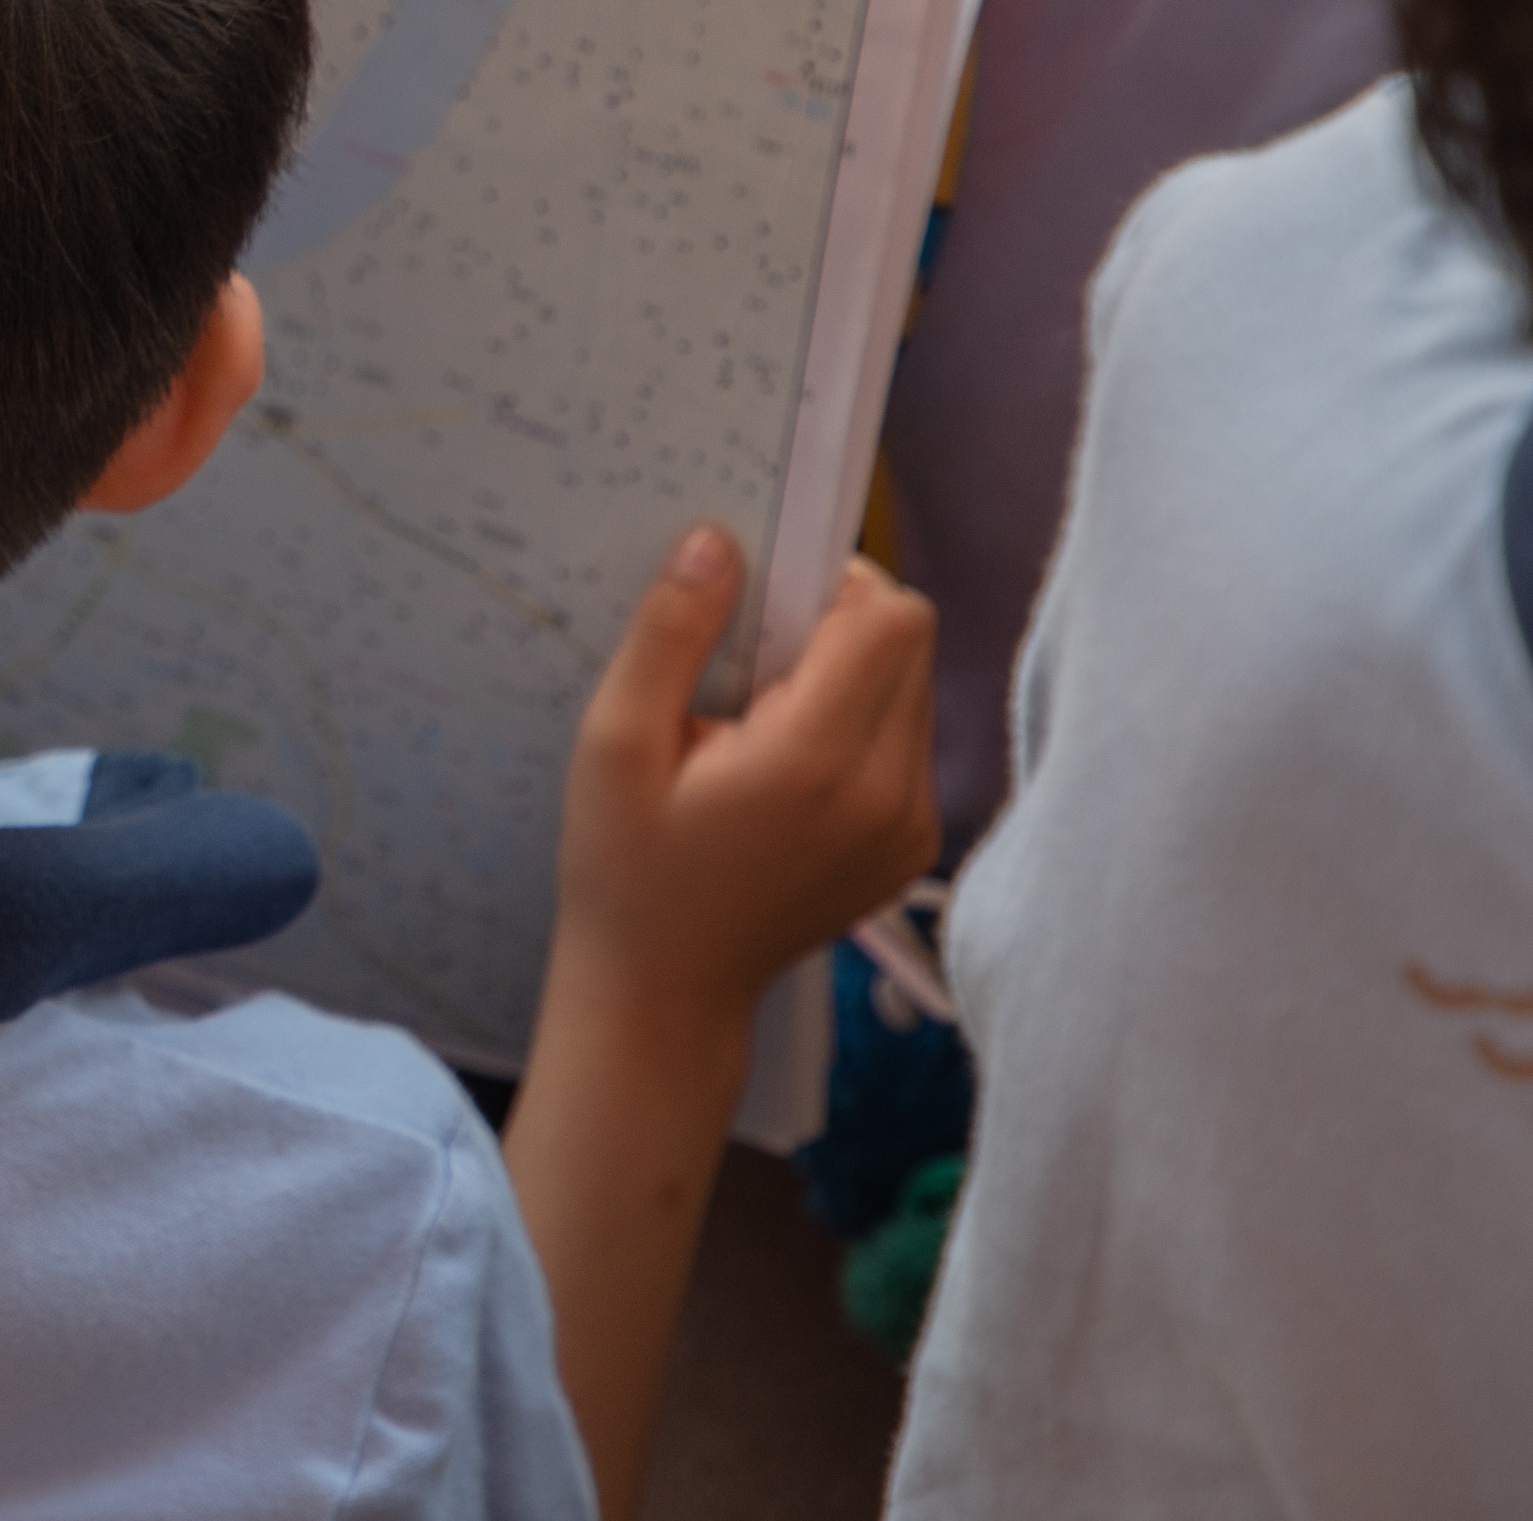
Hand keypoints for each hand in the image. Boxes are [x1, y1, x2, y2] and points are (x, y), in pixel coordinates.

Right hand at [551, 527, 939, 1042]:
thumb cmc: (627, 869)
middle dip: (841, 628)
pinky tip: (790, 769)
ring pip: (917, 686)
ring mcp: (911, 827)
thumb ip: (671, 634)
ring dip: (854, 676)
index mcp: (819, 762)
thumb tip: (717, 541)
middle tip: (754, 672)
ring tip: (767, 725)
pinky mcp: (914, 846)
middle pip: (912, 641)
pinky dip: (861, 727)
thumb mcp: (615, 742)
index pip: (893, 617)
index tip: (764, 615)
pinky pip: (911, 740)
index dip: (834, 588)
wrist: (665, 990)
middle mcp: (889, 794)